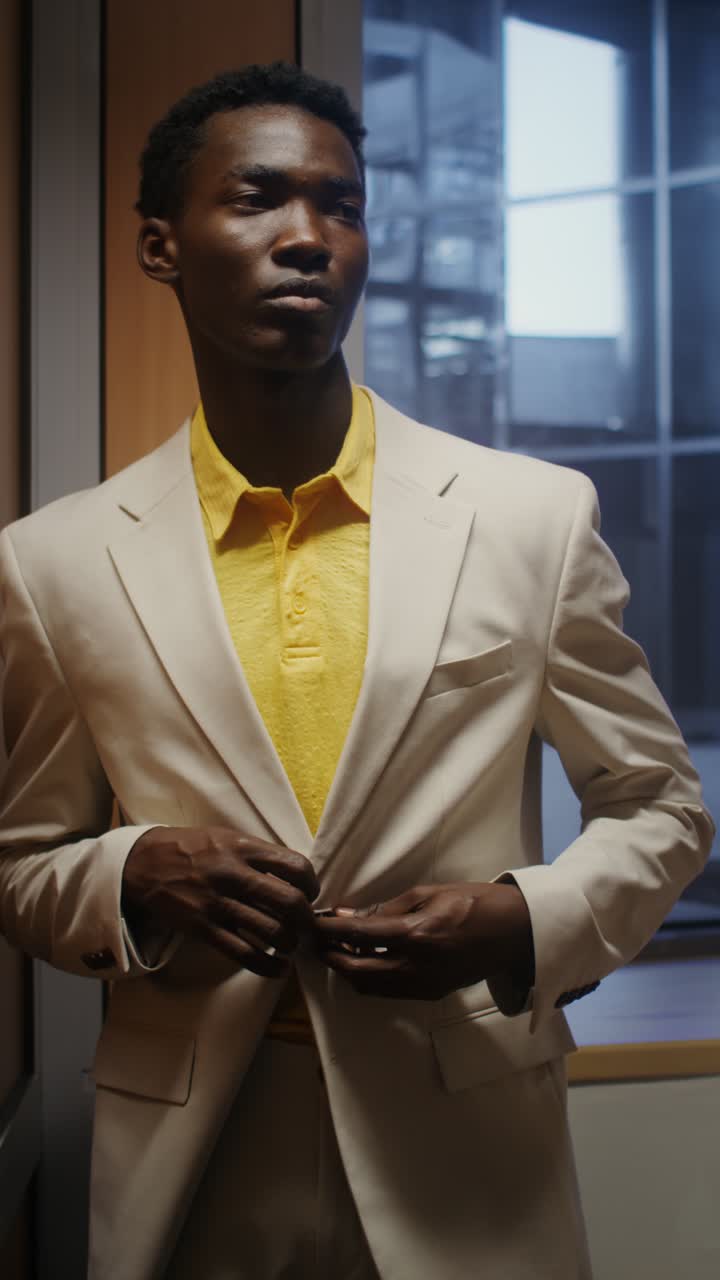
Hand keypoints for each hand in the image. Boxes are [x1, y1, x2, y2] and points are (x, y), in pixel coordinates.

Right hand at [122, 826, 319, 976]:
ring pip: (271, 932)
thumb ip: (258, 854)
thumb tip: (294, 874)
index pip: (296, 866)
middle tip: (306, 925)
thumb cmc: (192, 848)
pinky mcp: (204, 928)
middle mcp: (234, 875)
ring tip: (290, 944)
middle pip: (289, 902)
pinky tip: (278, 969)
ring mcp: (218, 904)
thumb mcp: (227, 837)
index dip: (311, 884)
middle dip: (306, 919)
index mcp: (244, 848)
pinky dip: (267, 966)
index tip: (309, 893)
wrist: (144, 863)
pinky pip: (243, 953)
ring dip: (290, 943)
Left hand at [313, 882, 533, 999]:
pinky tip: (365, 959)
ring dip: (348, 971)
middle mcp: (417, 967)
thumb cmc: (473, 902)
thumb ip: (387, 908)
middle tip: (316, 942)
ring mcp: (424, 985)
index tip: (312, 923)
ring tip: (337, 949)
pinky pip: (388, 991)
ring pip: (370, 987)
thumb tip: (349, 916)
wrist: (514, 932)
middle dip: (331, 957)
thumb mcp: (429, 893)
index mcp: (416, 935)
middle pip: (357, 971)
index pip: (358, 936)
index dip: (329, 931)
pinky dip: (370, 978)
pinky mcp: (431, 994)